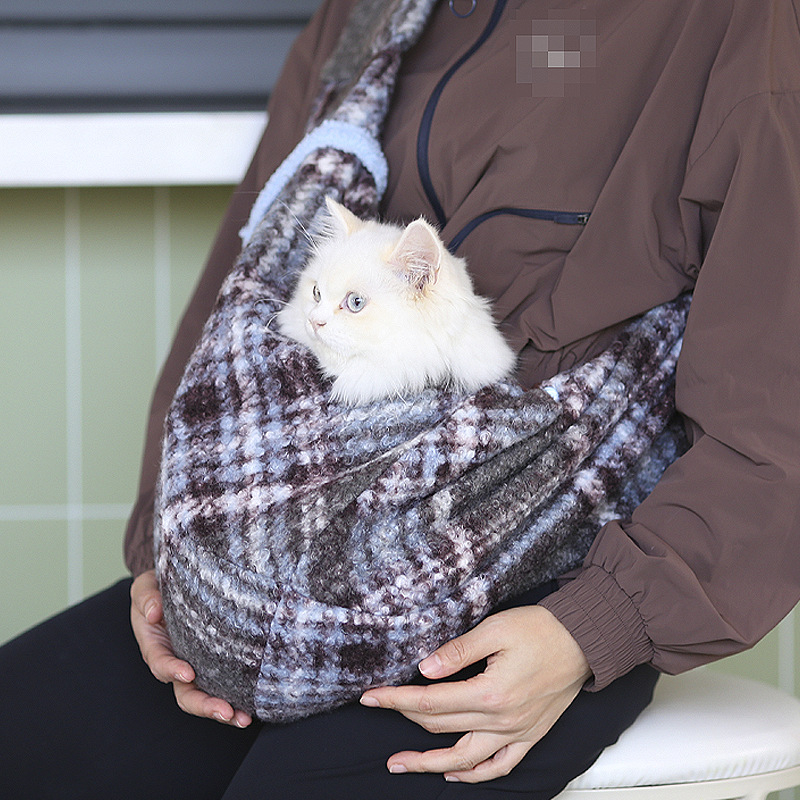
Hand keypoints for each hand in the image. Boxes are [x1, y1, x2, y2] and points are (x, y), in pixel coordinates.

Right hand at [130, 569, 251, 727]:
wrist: (179, 583)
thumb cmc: (159, 587)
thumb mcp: (145, 587)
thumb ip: (146, 597)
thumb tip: (154, 613)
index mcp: (156, 646)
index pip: (161, 663)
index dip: (172, 670)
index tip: (188, 673)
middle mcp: (176, 663)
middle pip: (186, 693)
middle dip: (204, 705)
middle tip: (225, 711)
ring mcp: (197, 666)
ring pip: (206, 695)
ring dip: (223, 710)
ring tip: (243, 719)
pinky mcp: (216, 662)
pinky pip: (225, 683)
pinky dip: (238, 696)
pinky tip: (254, 706)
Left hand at [360, 605, 590, 782]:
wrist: (584, 639)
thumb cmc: (541, 629)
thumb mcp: (495, 629)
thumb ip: (457, 651)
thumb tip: (424, 669)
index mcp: (489, 693)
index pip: (429, 702)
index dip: (396, 700)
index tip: (371, 697)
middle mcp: (501, 721)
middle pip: (440, 728)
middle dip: (403, 720)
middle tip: (377, 713)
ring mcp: (517, 733)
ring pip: (465, 760)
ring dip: (430, 764)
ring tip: (402, 765)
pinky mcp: (530, 736)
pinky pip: (500, 767)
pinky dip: (475, 775)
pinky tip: (455, 774)